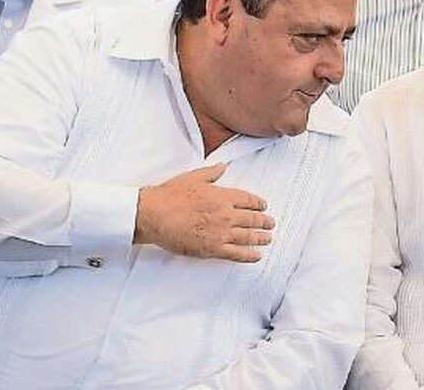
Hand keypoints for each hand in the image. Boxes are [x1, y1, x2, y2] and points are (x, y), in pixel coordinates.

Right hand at [134, 164, 273, 262]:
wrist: (152, 215)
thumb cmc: (169, 196)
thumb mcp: (193, 177)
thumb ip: (212, 173)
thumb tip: (222, 167)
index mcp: (223, 196)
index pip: (248, 200)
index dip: (258, 204)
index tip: (264, 206)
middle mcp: (226, 214)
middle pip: (252, 219)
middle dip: (264, 221)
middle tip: (271, 223)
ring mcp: (221, 233)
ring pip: (248, 237)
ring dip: (261, 238)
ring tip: (268, 238)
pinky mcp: (212, 249)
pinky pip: (236, 254)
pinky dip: (249, 255)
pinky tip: (256, 256)